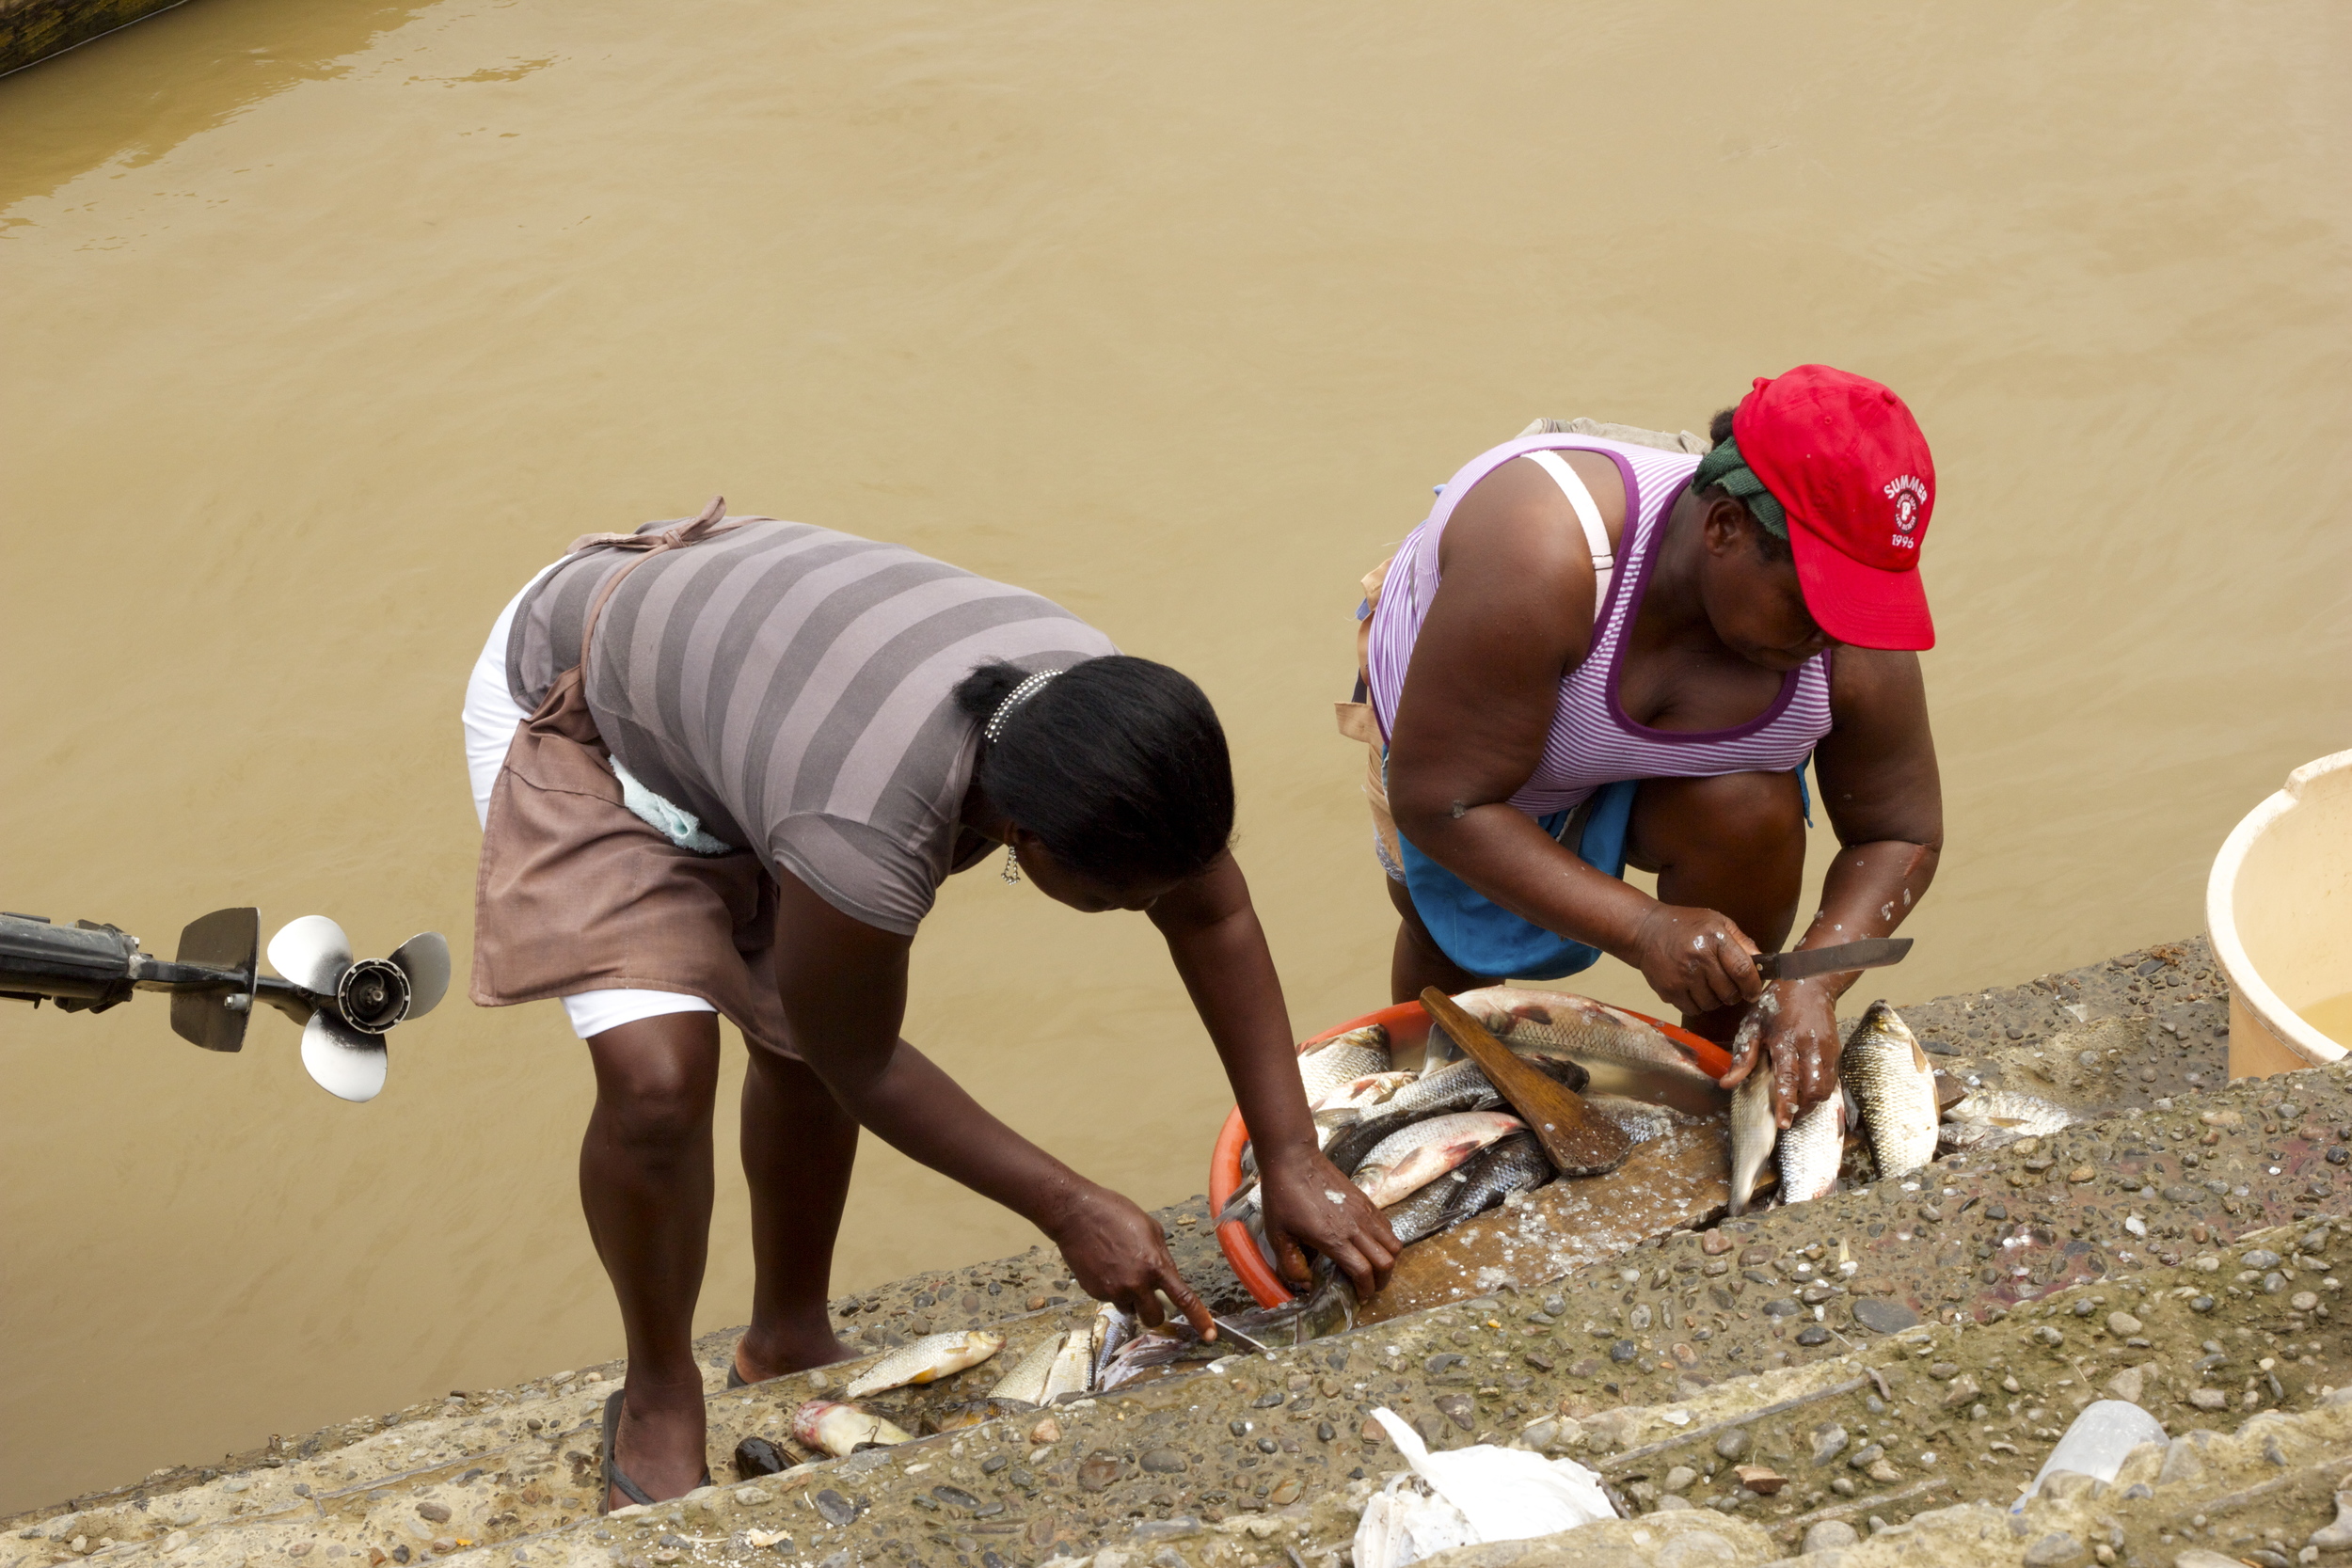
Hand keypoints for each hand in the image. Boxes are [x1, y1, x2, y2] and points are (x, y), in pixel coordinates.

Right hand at [1043, 1181, 1215, 1336]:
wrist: (1076, 1214)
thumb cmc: (1115, 1214)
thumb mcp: (1151, 1229)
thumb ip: (1162, 1257)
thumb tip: (1167, 1275)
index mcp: (1155, 1266)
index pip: (1183, 1299)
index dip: (1200, 1319)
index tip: (1209, 1335)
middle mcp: (1136, 1283)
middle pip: (1154, 1318)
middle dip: (1154, 1311)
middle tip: (1148, 1295)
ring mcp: (1114, 1290)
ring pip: (1130, 1309)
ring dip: (1130, 1298)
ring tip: (1119, 1269)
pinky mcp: (1095, 1292)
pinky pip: (1111, 1298)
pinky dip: (1112, 1288)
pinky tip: (1104, 1266)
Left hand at [1257, 1147, 1399, 1297]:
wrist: (1294, 1160)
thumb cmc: (1282, 1197)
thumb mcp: (1277, 1236)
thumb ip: (1291, 1265)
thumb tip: (1306, 1285)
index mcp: (1333, 1239)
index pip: (1363, 1272)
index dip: (1365, 1290)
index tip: (1361, 1297)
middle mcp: (1355, 1227)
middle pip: (1386, 1261)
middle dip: (1382, 1280)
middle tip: (1371, 1286)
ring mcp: (1364, 1212)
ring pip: (1394, 1244)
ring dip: (1388, 1260)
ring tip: (1375, 1267)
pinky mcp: (1366, 1200)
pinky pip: (1388, 1226)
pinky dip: (1386, 1240)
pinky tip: (1371, 1244)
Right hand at [1630, 904, 1761, 1017]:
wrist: (1645, 930)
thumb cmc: (1686, 925)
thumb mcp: (1717, 922)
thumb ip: (1742, 942)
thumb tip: (1762, 963)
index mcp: (1715, 939)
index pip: (1743, 971)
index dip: (1754, 986)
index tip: (1754, 992)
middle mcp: (1699, 958)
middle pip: (1729, 992)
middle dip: (1734, 993)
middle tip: (1727, 986)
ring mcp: (1682, 976)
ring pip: (1712, 1004)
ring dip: (1714, 999)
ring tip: (1707, 985)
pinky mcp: (1668, 990)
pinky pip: (1693, 1009)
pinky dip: (1697, 1004)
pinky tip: (1693, 990)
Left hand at [1717, 978, 1842, 1128]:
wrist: (1810, 984)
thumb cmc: (1776, 1004)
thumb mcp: (1753, 1024)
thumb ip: (1742, 1056)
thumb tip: (1727, 1084)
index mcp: (1787, 1039)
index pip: (1789, 1077)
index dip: (1787, 1102)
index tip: (1783, 1123)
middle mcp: (1811, 1047)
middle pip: (1814, 1088)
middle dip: (1803, 1109)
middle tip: (1788, 1119)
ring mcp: (1828, 1050)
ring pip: (1826, 1088)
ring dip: (1812, 1103)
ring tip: (1796, 1108)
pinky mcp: (1837, 1051)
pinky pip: (1832, 1080)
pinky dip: (1820, 1092)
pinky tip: (1806, 1093)